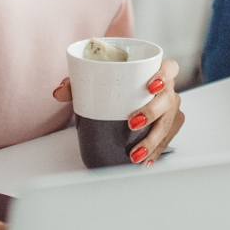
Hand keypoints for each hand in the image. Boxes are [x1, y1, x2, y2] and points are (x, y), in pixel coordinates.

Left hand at [52, 58, 185, 165]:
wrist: (121, 95)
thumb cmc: (112, 84)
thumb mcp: (93, 80)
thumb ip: (76, 83)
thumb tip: (58, 92)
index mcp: (155, 70)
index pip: (169, 67)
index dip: (164, 76)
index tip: (150, 87)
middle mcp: (167, 90)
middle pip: (169, 99)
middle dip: (153, 112)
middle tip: (132, 122)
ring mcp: (170, 110)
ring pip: (169, 124)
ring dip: (154, 140)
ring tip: (135, 154)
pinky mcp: (169, 127)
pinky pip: (167, 140)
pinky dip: (156, 152)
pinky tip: (145, 162)